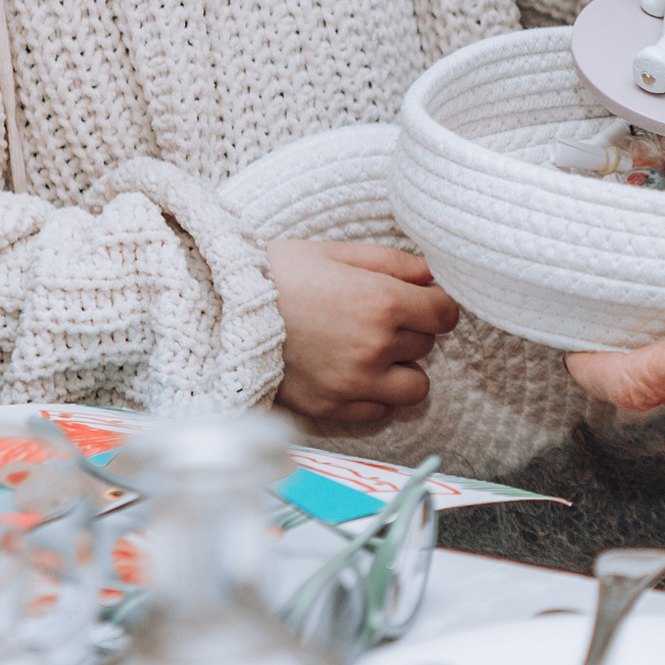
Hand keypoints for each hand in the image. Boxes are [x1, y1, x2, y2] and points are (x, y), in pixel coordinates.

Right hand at [267, 241, 459, 428]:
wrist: (219, 311)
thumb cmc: (279, 273)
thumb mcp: (338, 252)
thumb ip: (395, 263)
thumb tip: (433, 276)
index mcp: (381, 303)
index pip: (445, 314)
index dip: (437, 304)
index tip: (422, 300)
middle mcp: (373, 348)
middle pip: (427, 346)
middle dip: (411, 330)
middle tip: (378, 317)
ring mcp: (351, 384)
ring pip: (413, 389)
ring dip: (402, 370)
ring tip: (373, 352)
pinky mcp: (328, 409)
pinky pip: (378, 412)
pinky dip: (374, 396)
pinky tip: (353, 373)